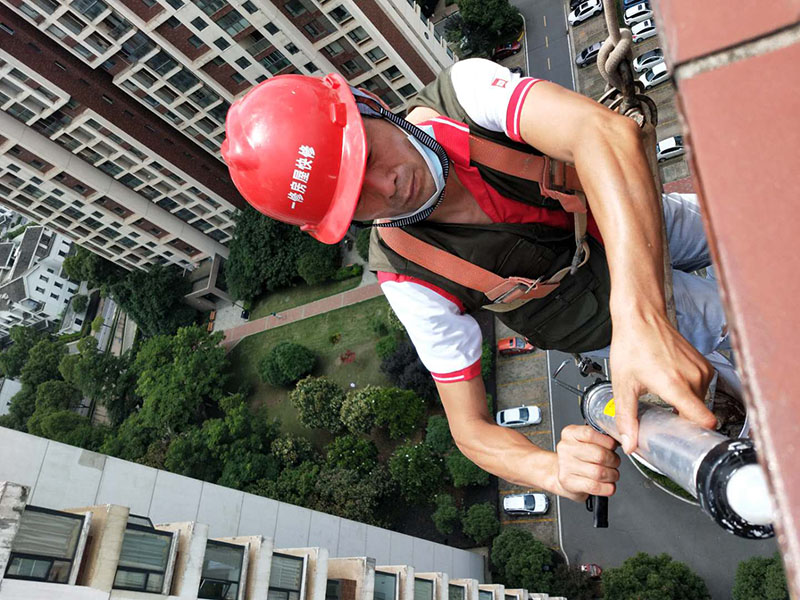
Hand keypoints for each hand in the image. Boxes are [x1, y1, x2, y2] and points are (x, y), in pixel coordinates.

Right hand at [553, 425, 620, 501]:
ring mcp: (565, 466)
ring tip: (612, 474)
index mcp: (570, 433)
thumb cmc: (578, 457)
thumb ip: (600, 438)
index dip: (608, 442)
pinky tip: (608, 485)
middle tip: (614, 462)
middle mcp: (565, 448)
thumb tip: (620, 441)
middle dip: (614, 461)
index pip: (591, 434)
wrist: (561, 474)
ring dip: (612, 475)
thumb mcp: (585, 441)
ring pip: (599, 472)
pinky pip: (595, 487)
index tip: (613, 446)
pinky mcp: (568, 482)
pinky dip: (607, 488)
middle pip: (599, 455)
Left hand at [610, 311, 715, 453]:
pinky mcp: (704, 363)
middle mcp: (694, 377)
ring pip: (701, 401)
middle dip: (684, 419)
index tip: (686, 441)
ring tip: (665, 397)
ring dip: (686, 404)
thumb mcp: (623, 385)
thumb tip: (630, 443)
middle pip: (699, 414)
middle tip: (665, 419)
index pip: (705, 420)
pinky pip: (702, 387)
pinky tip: (671, 385)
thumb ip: (627, 417)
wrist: (641, 317)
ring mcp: (701, 369)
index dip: (698, 434)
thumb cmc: (631, 345)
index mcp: (675, 385)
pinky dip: (689, 391)